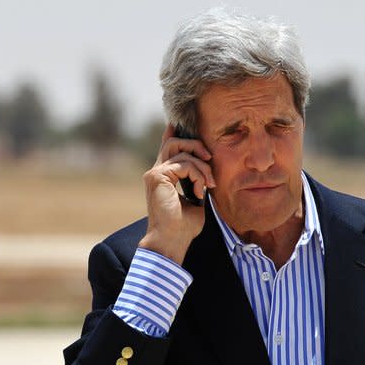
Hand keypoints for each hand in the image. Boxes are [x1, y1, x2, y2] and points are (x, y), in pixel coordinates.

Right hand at [138, 124, 215, 264]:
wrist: (172, 241)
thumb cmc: (184, 227)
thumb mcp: (195, 200)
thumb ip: (197, 184)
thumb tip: (206, 175)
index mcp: (164, 177)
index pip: (168, 148)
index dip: (173, 134)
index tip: (177, 123)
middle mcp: (156, 172)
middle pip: (174, 142)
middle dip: (196, 145)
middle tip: (210, 158)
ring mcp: (155, 173)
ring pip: (182, 152)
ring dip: (202, 167)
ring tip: (208, 184)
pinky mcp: (157, 176)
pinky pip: (184, 164)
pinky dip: (197, 175)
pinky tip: (200, 190)